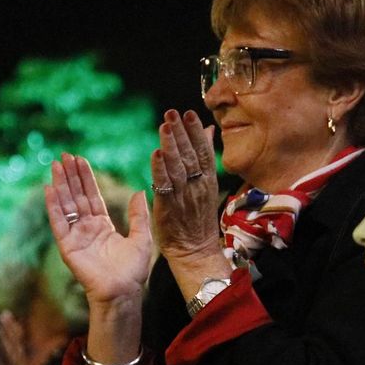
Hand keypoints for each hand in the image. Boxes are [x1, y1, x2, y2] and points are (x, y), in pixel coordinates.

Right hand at [44, 154, 153, 305]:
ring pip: (66, 205)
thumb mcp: (142, 237)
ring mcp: (76, 236)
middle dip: (71, 176)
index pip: (92, 196)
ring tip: (56, 165)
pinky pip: (58, 222)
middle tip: (64, 155)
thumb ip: (138, 215)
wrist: (122, 292)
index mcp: (103, 225)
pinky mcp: (67, 246)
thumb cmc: (133, 271)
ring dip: (60, 185)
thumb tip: (140, 191)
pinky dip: (53, 206)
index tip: (80, 159)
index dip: (86, 178)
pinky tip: (49, 188)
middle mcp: (87, 228)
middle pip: (76, 196)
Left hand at [152, 109, 221, 266]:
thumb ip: (205, 157)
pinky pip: (165, 186)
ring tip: (165, 125)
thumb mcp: (207, 185)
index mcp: (207, 180)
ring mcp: (184, 197)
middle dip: (181, 133)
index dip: (195, 132)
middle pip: (190, 156)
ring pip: (178, 168)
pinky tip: (156, 153)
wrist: (195, 251)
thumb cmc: (197, 218)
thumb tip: (208, 130)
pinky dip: (160, 169)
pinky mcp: (169, 208)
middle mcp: (197, 186)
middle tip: (172, 113)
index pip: (203, 151)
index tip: (188, 113)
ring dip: (171, 145)